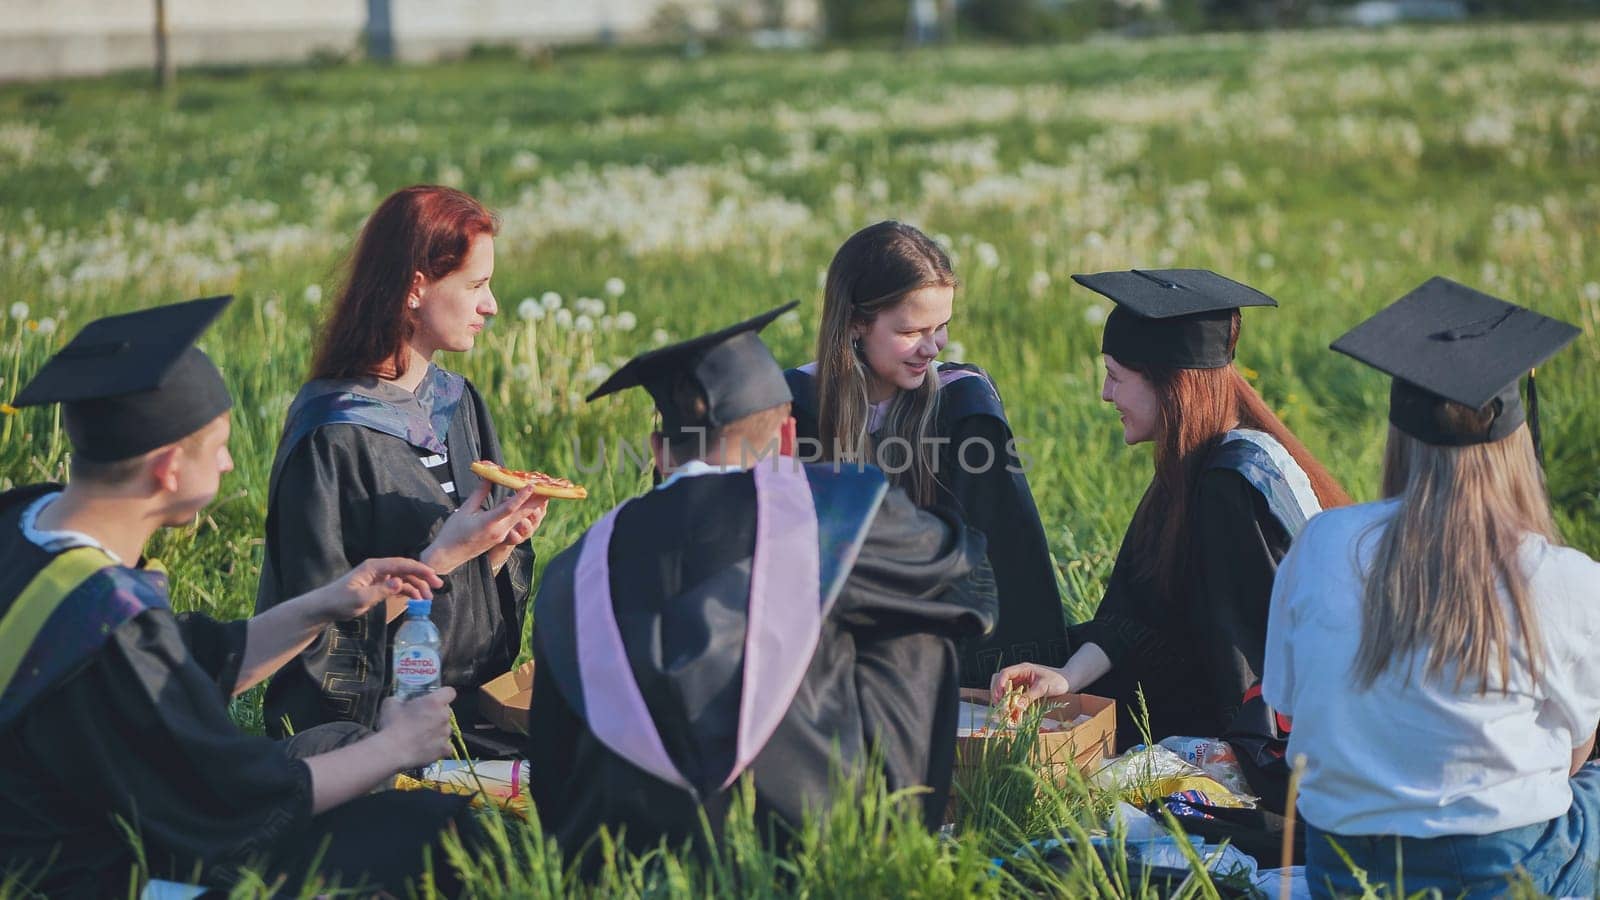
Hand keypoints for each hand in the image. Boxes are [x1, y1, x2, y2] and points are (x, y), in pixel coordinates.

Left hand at [308, 557, 441, 622]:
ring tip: (428, 598)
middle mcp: (378, 569)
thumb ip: (381, 590)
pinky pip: (396, 585)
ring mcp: (378, 577)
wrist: (324, 607)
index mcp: (374, 567)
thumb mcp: (360, 598)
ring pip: (403, 578)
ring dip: (416, 586)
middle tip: (438, 587)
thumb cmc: (339, 602)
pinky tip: (415, 598)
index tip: (434, 576)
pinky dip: (407, 590)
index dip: (420, 569)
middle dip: (423, 577)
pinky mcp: (376, 586)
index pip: (402, 564)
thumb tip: (400, 583)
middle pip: (406, 569)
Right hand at [375, 688, 457, 770]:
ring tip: (422, 736)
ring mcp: (445, 734)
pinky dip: (439, 747)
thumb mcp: (390, 704)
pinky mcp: (444, 749)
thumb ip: (400, 699)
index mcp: (434, 702)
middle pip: (446, 711)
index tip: (435, 699)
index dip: (443, 695)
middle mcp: (444, 716)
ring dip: (438, 730)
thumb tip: (398, 701)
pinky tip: (428, 748)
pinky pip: (446, 746)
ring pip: (446, 729)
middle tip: (423, 719)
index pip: (449, 692)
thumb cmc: (392, 725)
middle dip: (437, 714)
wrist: (392, 751)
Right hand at [422, 480, 541, 574]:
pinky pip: (515, 523)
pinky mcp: (501, 537)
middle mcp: (499, 531)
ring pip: (521, 518)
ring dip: (533, 506)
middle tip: (548, 487)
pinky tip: (530, 504)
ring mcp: (501, 535)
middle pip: (522, 514)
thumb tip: (488, 477)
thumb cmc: (453, 532)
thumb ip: (479, 493)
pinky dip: (524, 512)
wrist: (449, 555)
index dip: (521, 496)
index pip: (509, 508)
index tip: (532, 486)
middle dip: (536, 500)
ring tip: (544, 493)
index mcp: (488, 524)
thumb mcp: (464, 510)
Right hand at [990, 663, 1070, 711]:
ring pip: (1004, 690)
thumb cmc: (1058, 680)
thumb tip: (1017, 707)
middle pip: (1000, 681)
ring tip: (1005, 712)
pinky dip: (1010, 704)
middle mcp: (1019, 675)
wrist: (1069, 682)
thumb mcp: (1044, 688)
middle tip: (1000, 706)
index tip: (999, 696)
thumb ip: (1030, 696)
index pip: (1005, 673)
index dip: (999, 684)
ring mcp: (1020, 683)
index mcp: (1023, 669)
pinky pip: (1012, 697)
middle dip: (997, 693)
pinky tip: (1012, 713)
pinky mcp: (1023, 691)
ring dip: (1002, 700)